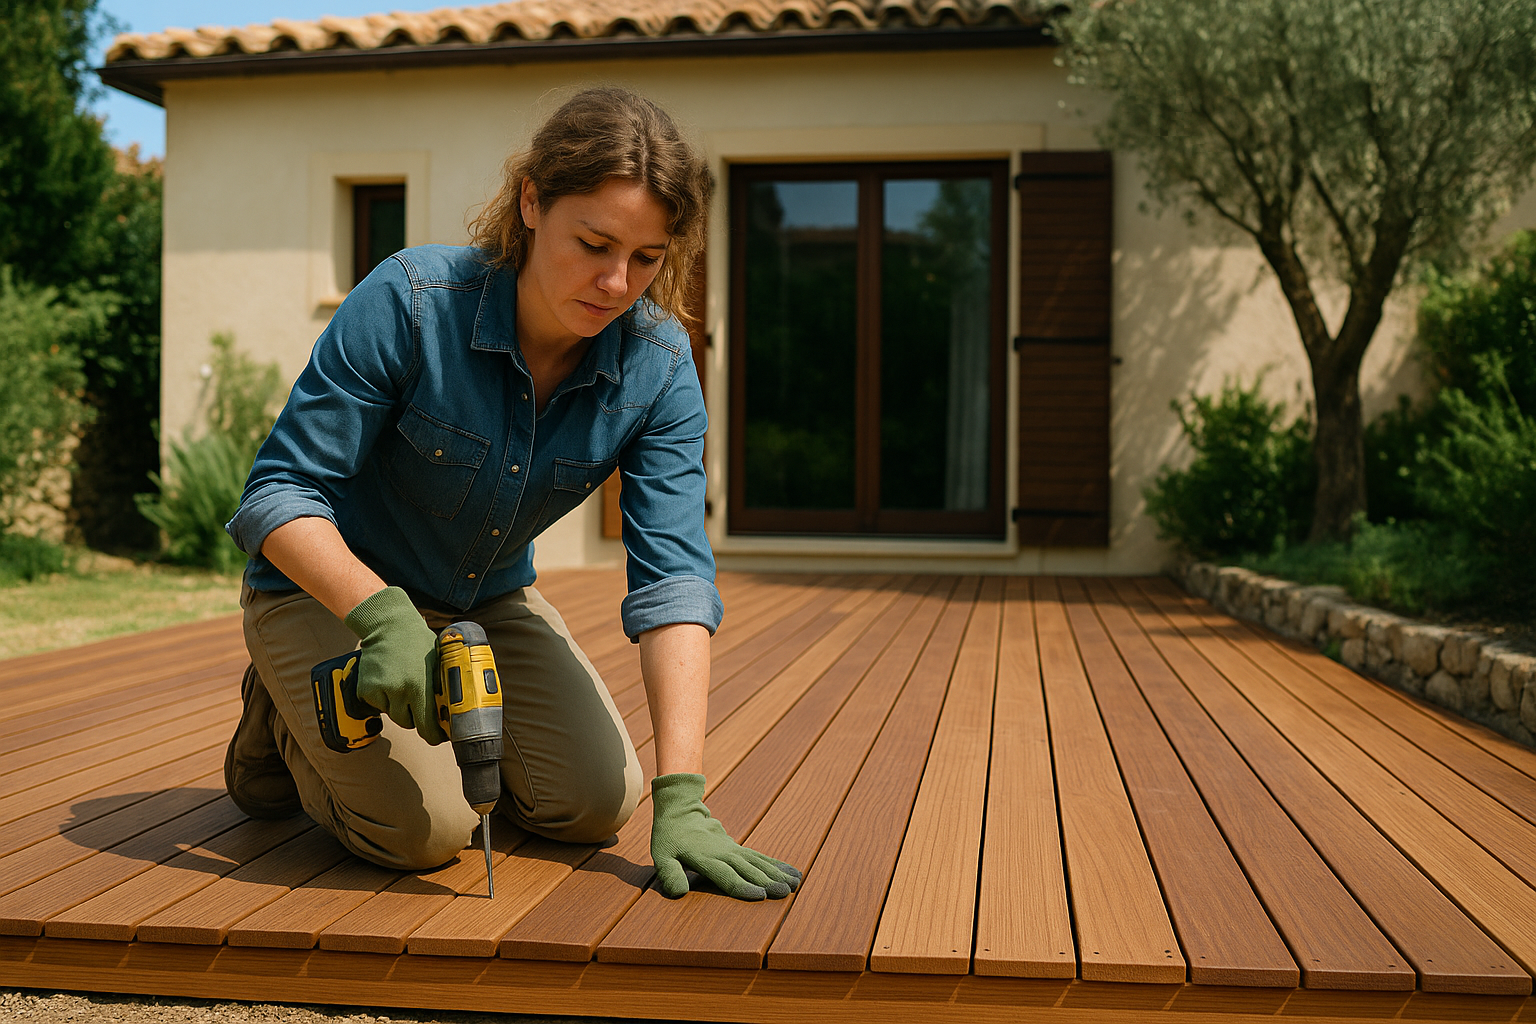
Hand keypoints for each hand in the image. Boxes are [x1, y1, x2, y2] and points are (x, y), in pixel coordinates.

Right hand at [343, 586, 445, 744]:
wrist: (388, 625)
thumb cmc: (417, 642)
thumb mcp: (438, 663)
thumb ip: (442, 687)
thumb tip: (453, 710)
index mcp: (420, 686)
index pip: (427, 726)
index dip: (434, 735)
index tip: (439, 736)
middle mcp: (399, 691)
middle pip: (409, 723)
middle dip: (416, 717)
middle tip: (419, 703)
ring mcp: (380, 691)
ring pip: (393, 715)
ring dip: (400, 708)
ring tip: (403, 686)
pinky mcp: (366, 690)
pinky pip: (378, 706)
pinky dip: (384, 700)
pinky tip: (389, 681)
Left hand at [649, 773, 801, 900]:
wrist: (680, 809)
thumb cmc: (669, 837)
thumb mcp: (661, 856)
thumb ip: (669, 875)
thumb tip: (679, 893)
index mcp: (705, 858)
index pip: (726, 876)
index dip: (742, 887)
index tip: (760, 896)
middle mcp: (724, 853)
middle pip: (749, 870)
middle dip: (768, 882)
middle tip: (786, 892)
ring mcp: (733, 849)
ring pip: (759, 863)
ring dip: (778, 874)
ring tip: (796, 884)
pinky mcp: (738, 848)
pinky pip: (761, 857)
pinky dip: (778, 865)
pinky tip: (793, 873)